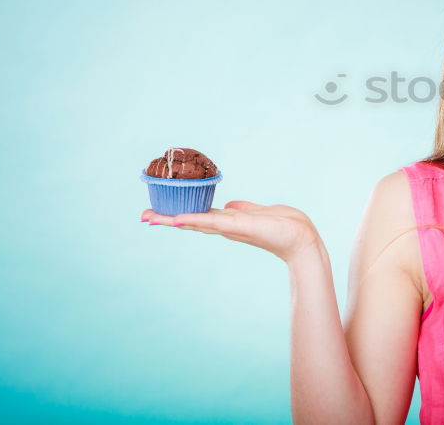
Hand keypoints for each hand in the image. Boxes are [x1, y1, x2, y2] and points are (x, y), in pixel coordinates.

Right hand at [141, 200, 324, 264]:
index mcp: (229, 221)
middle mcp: (226, 226)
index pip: (199, 217)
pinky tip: (178, 220)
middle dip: (166, 219)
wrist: (301, 239)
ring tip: (150, 217)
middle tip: (142, 216)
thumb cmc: (284, 226)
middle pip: (191, 221)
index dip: (178, 215)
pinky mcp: (239, 226)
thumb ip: (243, 209)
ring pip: (197, 222)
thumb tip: (231, 205)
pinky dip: (194, 221)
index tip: (156, 213)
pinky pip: (213, 222)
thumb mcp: (259, 212)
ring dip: (173, 220)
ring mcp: (231, 227)